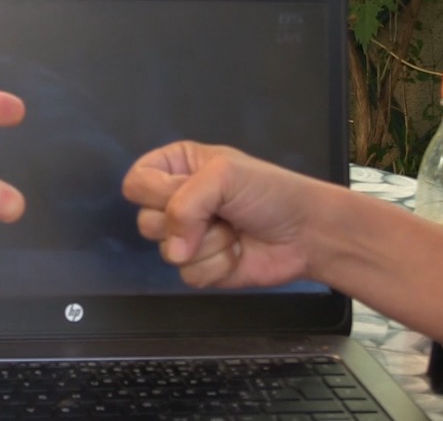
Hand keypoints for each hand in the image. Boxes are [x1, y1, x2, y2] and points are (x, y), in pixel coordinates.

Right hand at [122, 141, 323, 287]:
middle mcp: (176, 201)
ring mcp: (186, 237)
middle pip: (144, 221)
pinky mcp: (199, 267)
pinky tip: (237, 252)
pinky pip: (187, 275)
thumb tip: (174, 250)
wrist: (307, 232)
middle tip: (218, 212)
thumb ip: (185, 203)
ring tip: (233, 231)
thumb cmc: (268, 192)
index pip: (135, 182)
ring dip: (207, 244)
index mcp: (176, 167)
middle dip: (185, 221)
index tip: (185, 189)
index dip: (156, 192)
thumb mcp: (223, 175)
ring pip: (165, 251)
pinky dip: (217, 265)